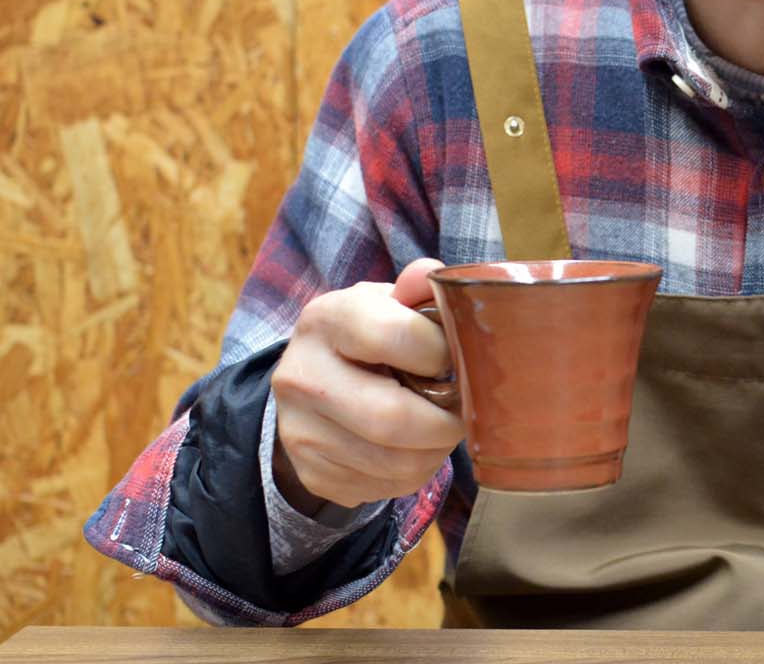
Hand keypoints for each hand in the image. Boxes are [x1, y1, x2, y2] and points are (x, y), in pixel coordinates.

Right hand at [270, 258, 463, 512]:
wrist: (310, 383)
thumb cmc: (367, 336)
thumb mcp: (387, 302)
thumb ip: (416, 288)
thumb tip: (431, 275)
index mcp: (326, 319)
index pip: (394, 336)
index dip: (440, 353)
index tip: (452, 358)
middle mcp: (301, 376)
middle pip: (392, 417)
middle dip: (445, 421)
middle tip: (463, 409)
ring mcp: (300, 431)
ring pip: (395, 462)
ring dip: (436, 450)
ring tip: (441, 427)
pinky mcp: (313, 473)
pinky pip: (385, 487)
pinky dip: (415, 472)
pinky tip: (414, 447)